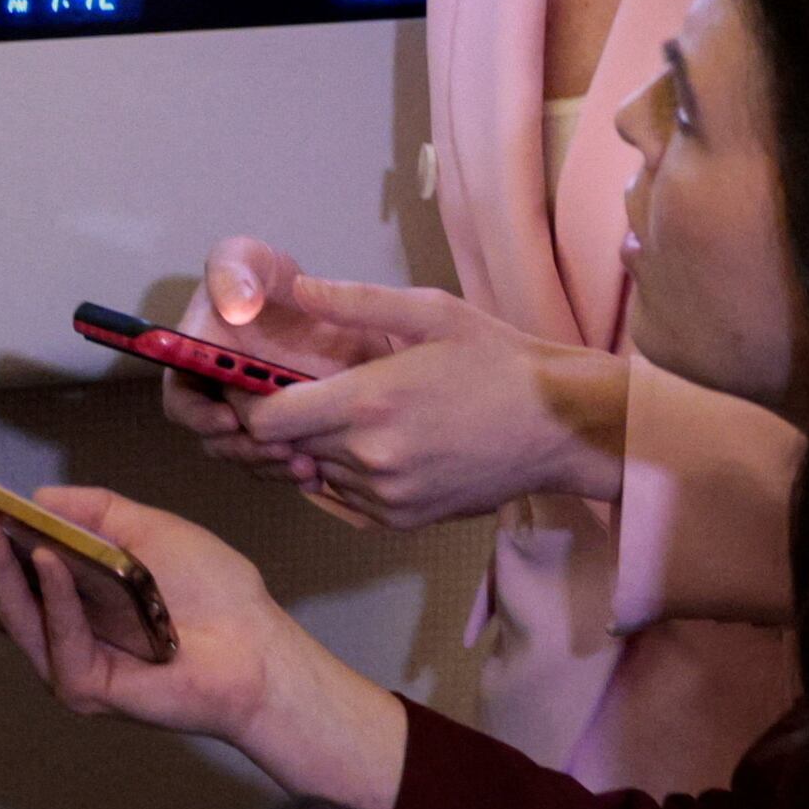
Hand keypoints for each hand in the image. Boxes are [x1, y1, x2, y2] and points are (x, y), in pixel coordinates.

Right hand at [0, 481, 408, 808]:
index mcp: (65, 601)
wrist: (259, 646)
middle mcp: (56, 635)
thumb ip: (96, 512)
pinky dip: (52, 596)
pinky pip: (58, 637)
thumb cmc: (215, 596)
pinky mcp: (88, 685)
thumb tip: (39, 496)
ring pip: (11, 615)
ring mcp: (67, 663)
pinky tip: (47, 557)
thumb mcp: (150, 531)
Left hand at [197, 260, 626, 526]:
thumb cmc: (499, 360)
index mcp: (368, 404)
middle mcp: (369, 458)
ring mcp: (386, 497)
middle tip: (294, 391)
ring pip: (312, 475)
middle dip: (279, 420)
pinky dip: (341, 476)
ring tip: (342, 415)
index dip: (247, 402)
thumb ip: (356, 302)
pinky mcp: (402, 520)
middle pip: (284, 448)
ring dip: (312, 449)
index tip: (250, 383)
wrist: (560, 425)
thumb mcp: (432, 313)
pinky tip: (367, 446)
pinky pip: (342, 502)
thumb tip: (298, 288)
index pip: (265, 420)